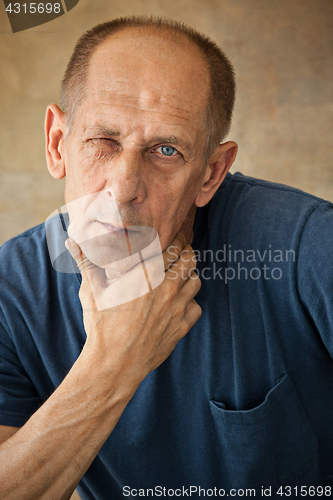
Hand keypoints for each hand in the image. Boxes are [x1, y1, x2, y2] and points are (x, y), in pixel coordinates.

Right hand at [65, 230, 201, 381]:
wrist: (114, 364)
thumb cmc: (102, 326)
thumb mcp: (91, 291)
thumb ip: (86, 262)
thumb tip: (71, 241)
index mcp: (147, 274)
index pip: (173, 244)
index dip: (174, 237)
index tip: (170, 236)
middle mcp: (167, 287)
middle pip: (190, 258)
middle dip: (185, 252)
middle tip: (178, 252)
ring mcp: (177, 308)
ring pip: (196, 281)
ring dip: (189, 275)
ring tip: (178, 275)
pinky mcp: (181, 327)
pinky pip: (196, 307)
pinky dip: (190, 302)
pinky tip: (178, 304)